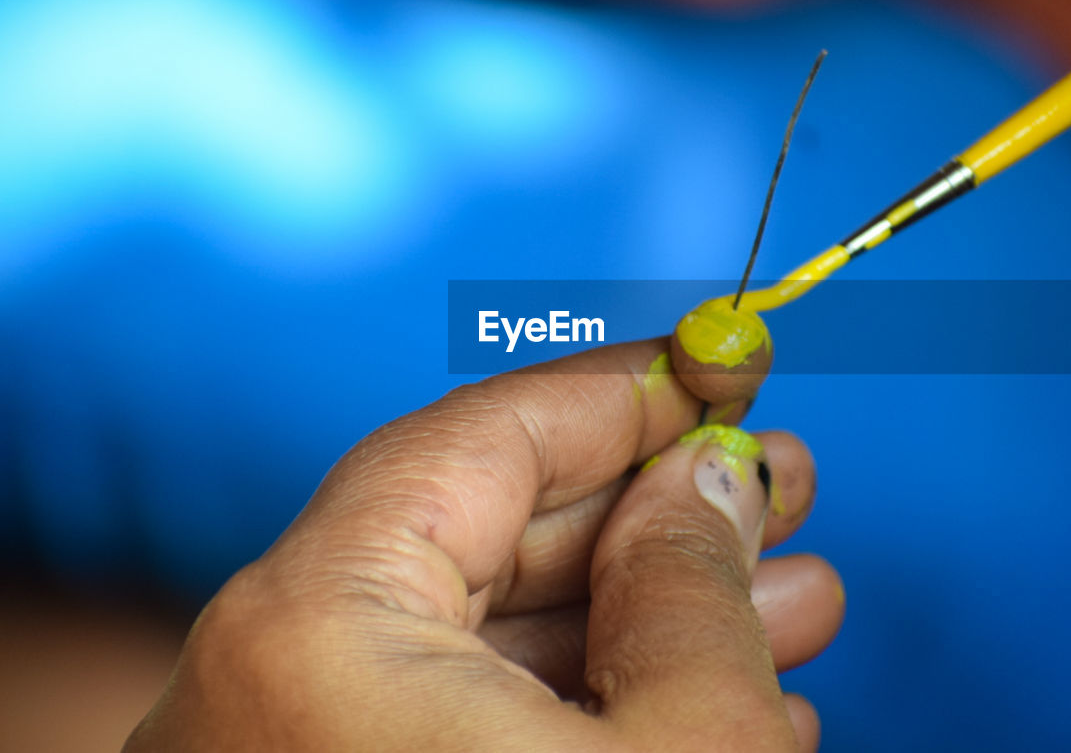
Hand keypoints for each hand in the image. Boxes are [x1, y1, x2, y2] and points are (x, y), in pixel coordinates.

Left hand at [125, 338, 842, 751]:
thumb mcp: (685, 748)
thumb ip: (696, 585)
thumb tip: (716, 477)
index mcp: (310, 637)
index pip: (475, 440)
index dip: (624, 388)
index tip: (729, 357)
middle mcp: (271, 691)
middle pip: (492, 539)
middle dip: (667, 509)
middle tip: (787, 481)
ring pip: (500, 647)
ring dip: (660, 616)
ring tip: (799, 596)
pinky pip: (478, 728)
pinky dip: (602, 702)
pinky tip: (730, 692)